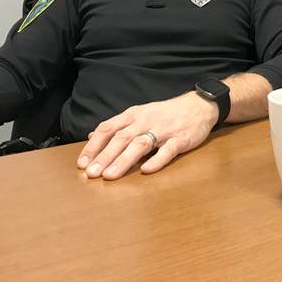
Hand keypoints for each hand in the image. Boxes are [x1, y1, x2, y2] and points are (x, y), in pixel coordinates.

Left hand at [76, 92, 218, 179]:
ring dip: (123, 160)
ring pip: (140, 144)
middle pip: (121, 138)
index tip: (82, 163)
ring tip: (110, 176)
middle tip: (91, 174)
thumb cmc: (166, 113)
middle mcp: (146, 120)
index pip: (108, 128)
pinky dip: (156, 160)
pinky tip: (146, 171)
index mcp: (134, 115)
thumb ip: (117, 126)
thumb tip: (92, 137)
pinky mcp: (181, 139)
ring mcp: (164, 130)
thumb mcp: (140, 114)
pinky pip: (167, 150)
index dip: (94, 146)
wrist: (198, 105)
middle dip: (104, 156)